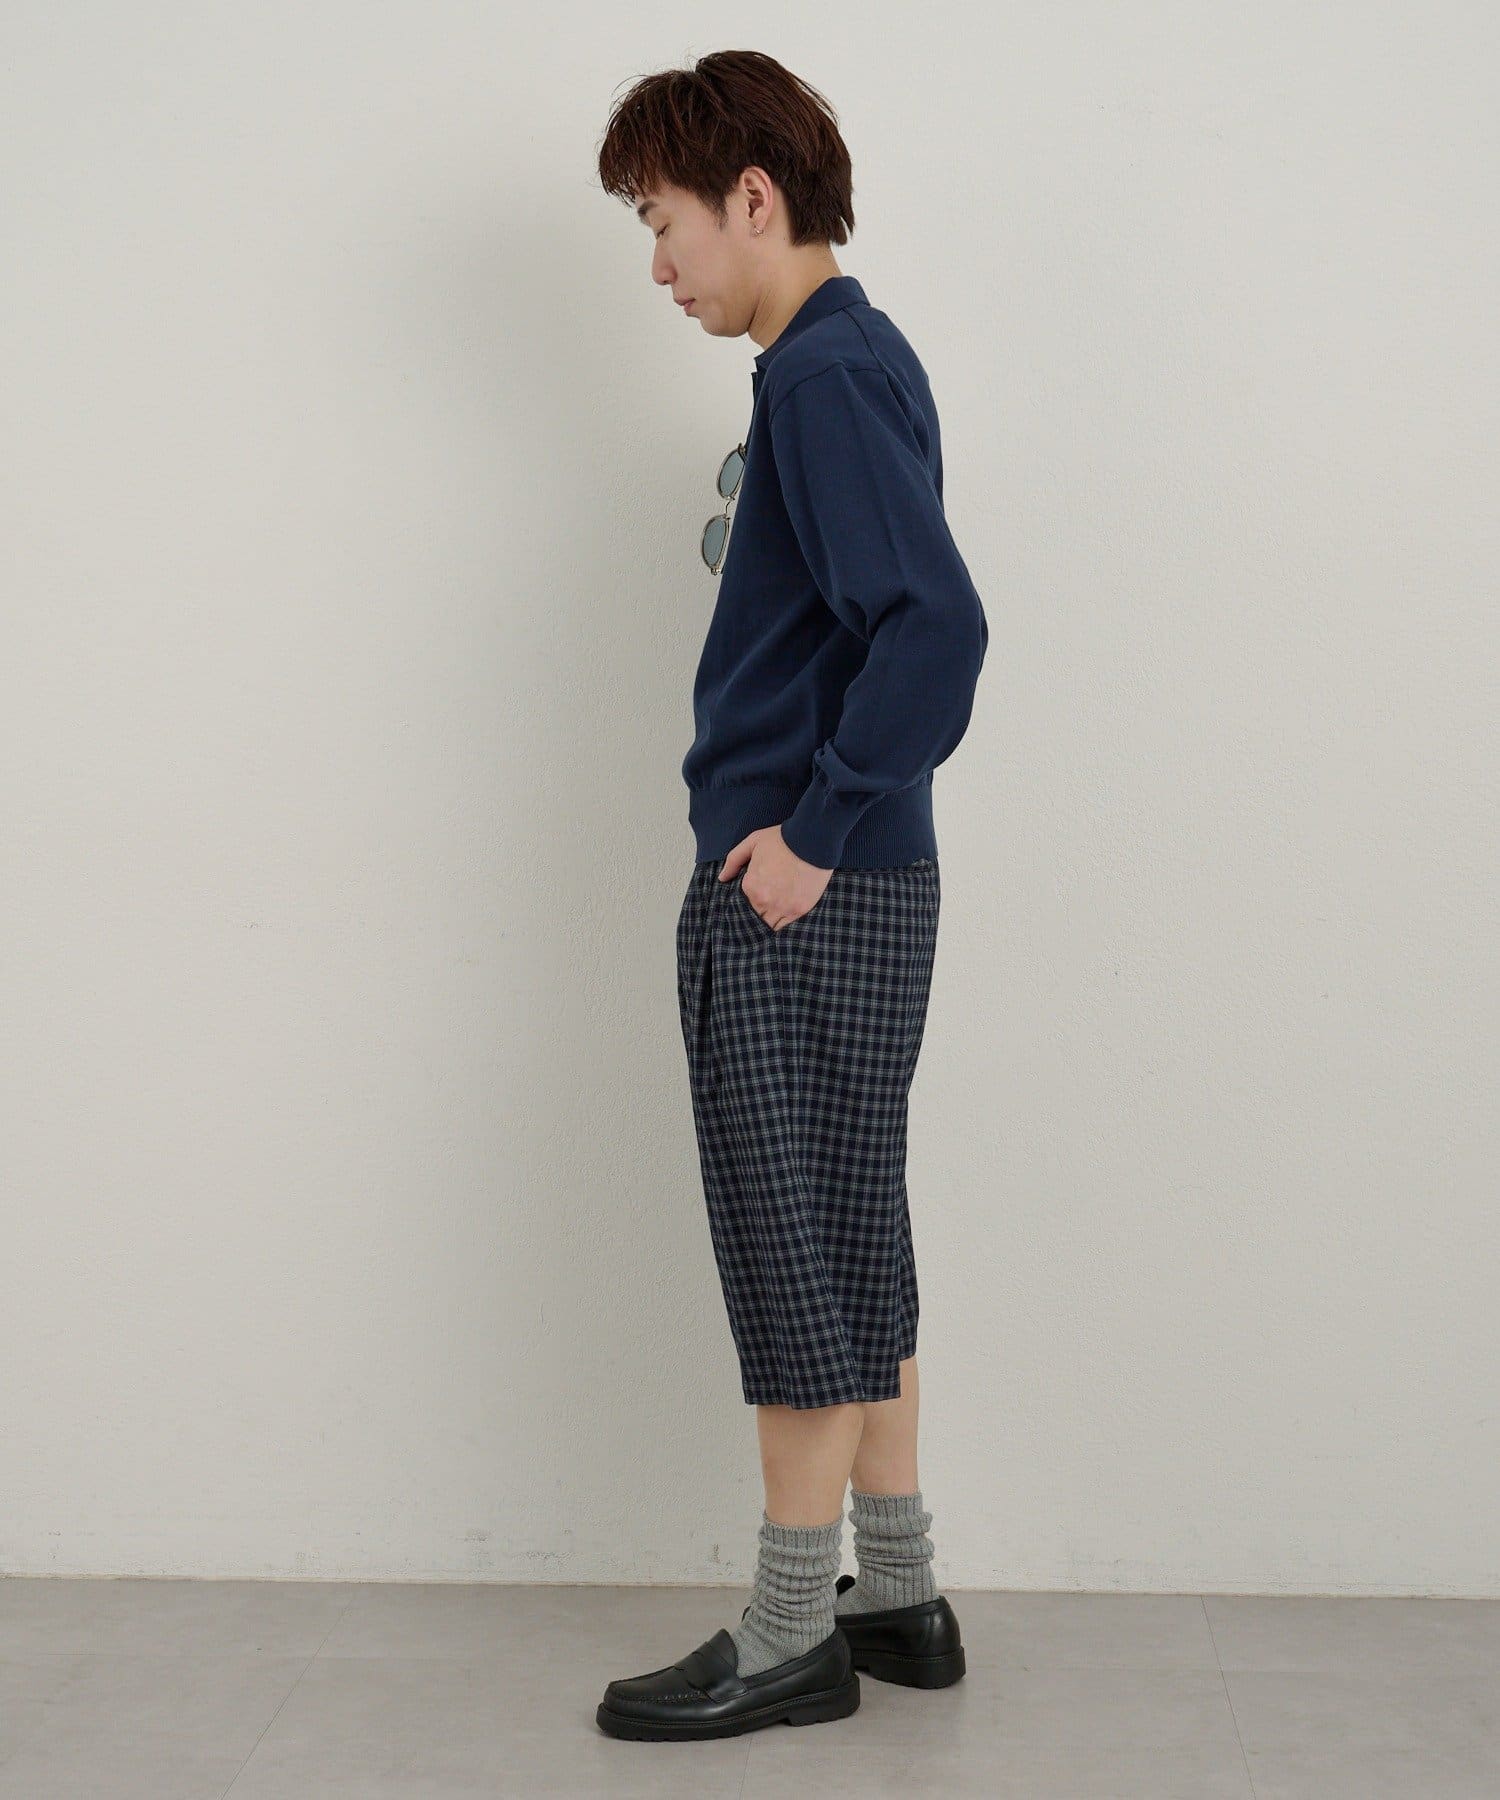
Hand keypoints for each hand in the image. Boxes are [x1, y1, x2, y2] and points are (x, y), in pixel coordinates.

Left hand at [718, 826, 833, 929]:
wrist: (812, 841)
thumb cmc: (782, 840)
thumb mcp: (752, 843)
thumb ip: (734, 860)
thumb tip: (722, 878)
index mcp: (751, 886)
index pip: (742, 903)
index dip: (746, 901)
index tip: (753, 896)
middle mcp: (764, 901)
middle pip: (754, 917)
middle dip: (756, 913)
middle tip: (762, 906)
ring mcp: (782, 907)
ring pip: (768, 925)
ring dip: (768, 920)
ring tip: (771, 913)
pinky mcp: (799, 910)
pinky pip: (785, 925)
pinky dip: (782, 922)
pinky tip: (782, 915)